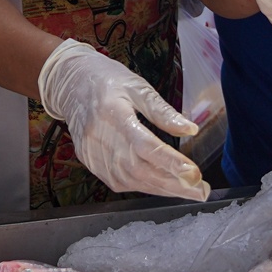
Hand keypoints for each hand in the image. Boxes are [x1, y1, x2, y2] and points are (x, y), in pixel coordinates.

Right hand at [37, 39, 209, 201]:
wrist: (70, 83)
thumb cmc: (108, 80)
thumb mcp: (137, 87)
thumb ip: (162, 111)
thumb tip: (190, 129)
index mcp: (113, 113)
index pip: (145, 146)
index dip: (170, 163)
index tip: (194, 175)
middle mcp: (100, 137)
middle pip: (139, 170)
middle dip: (173, 184)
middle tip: (201, 190)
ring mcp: (91, 152)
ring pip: (129, 180)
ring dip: (160, 189)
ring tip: (187, 191)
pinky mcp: (89, 161)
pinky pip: (117, 181)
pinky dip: (141, 186)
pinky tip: (160, 185)